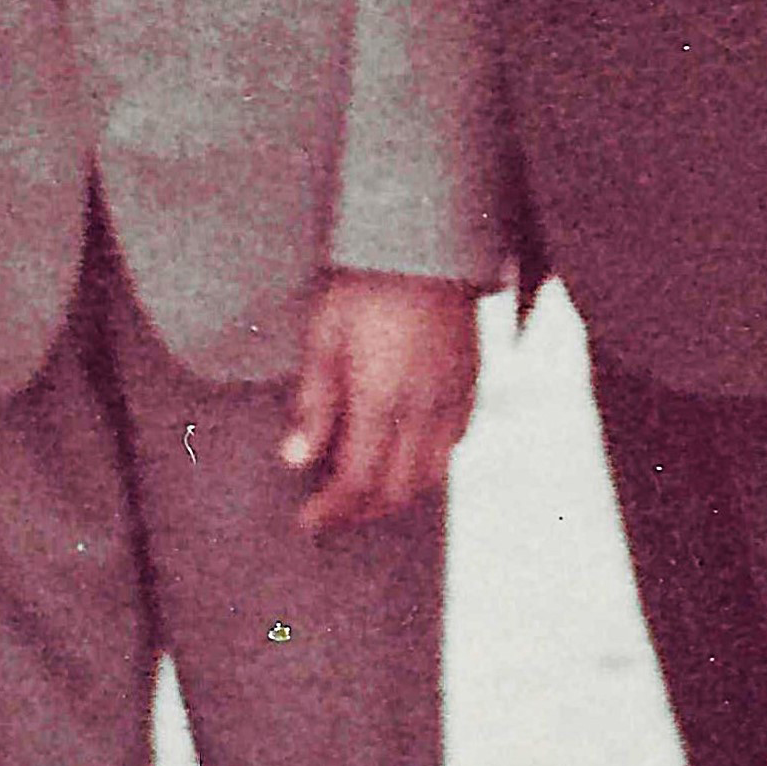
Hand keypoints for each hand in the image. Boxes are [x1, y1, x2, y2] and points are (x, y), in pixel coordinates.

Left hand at [281, 272, 478, 534]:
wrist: (423, 245)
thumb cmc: (363, 287)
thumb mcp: (324, 339)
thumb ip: (314, 404)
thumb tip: (296, 461)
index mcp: (381, 399)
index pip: (359, 481)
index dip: (334, 510)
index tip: (309, 521)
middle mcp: (423, 408)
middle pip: (398, 489)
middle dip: (362, 511)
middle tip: (332, 513)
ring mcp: (453, 397)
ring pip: (432, 473)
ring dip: (397, 493)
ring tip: (365, 491)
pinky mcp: (470, 382)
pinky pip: (456, 441)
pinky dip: (429, 462)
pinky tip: (405, 454)